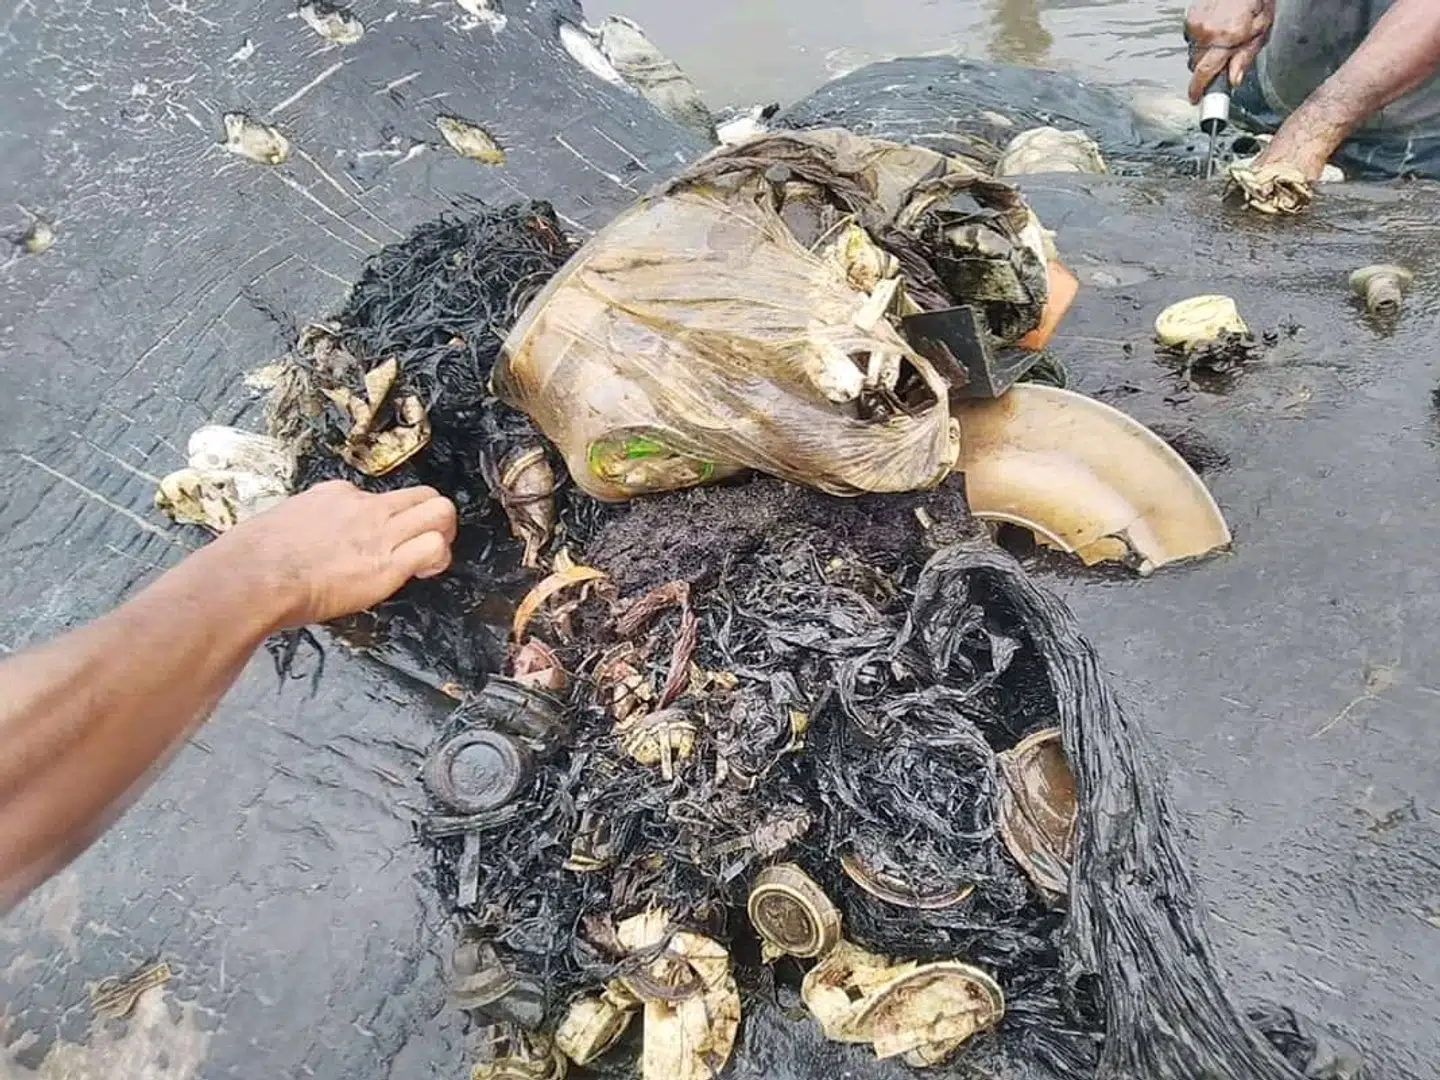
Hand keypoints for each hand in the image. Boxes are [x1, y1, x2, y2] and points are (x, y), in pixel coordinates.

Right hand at [215, 480, 457, 627]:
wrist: (254, 575)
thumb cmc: (253, 558)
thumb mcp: (280, 523)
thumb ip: (303, 526)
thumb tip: (302, 541)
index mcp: (336, 495)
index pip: (378, 497)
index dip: (385, 520)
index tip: (376, 541)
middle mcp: (364, 506)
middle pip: (423, 494)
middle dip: (432, 517)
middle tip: (424, 541)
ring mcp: (380, 531)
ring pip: (440, 511)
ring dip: (444, 533)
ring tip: (431, 557)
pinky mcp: (388, 563)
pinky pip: (435, 547)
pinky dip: (439, 559)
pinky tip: (424, 572)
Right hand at [1185, 0, 1274, 102]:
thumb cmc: (1256, 1)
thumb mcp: (1260, 31)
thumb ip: (1245, 58)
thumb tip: (1234, 80)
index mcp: (1225, 38)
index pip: (1204, 72)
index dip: (1197, 89)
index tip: (1195, 98)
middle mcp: (1206, 32)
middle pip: (1196, 65)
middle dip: (1207, 68)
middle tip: (1221, 61)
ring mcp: (1195, 23)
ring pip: (1193, 52)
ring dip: (1204, 53)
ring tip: (1222, 39)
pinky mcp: (1190, 17)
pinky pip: (1192, 38)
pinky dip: (1202, 38)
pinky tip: (1216, 29)